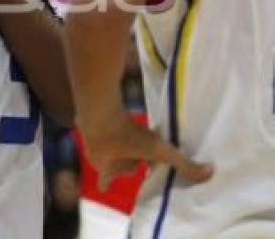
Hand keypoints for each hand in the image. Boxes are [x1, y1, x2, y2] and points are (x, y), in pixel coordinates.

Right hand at [80, 110, 213, 190]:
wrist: (99, 109)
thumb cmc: (126, 136)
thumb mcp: (158, 151)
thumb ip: (183, 163)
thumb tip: (209, 173)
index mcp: (108, 167)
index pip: (105, 180)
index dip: (107, 183)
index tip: (105, 187)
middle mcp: (95, 155)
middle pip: (109, 163)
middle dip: (122, 161)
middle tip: (137, 157)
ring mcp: (88, 136)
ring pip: (104, 145)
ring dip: (116, 143)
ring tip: (131, 135)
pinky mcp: (87, 118)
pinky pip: (99, 125)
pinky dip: (108, 124)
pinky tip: (116, 116)